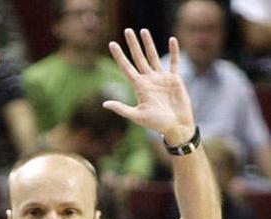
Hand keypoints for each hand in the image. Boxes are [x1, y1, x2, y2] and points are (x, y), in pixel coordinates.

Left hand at [104, 29, 194, 144]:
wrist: (176, 126)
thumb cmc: (157, 124)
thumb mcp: (137, 116)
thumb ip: (122, 109)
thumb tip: (104, 104)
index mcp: (140, 87)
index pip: (127, 68)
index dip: (119, 56)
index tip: (112, 44)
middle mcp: (149, 80)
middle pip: (139, 58)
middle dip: (133, 45)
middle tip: (127, 30)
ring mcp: (161, 79)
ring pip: (153, 57)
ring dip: (149, 44)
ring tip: (143, 31)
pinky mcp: (174, 79)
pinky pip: (174, 62)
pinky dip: (174, 52)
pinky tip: (172, 40)